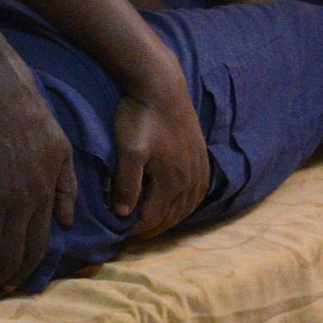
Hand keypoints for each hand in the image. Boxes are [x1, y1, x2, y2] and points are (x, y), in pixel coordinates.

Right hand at [0, 65, 77, 294]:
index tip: (12, 283)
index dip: (24, 270)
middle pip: (12, 254)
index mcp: (45, 195)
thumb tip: (67, 223)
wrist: (1, 94)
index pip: (37, 246)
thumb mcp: (64, 152)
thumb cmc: (34, 119)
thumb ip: (67, 189)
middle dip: (1, 278)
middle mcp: (23, 203)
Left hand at [110, 76, 211, 239]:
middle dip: (152, 229)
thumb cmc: (141, 117)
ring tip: (152, 223)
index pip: (153, 219)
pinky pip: (198, 192)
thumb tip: (123, 213)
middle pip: (171, 217)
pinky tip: (176, 203)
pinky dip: (186, 204)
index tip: (120, 235)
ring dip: (169, 219)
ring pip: (186, 207)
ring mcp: (199, 168)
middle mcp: (191, 179)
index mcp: (173, 181)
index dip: (135, 231)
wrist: (162, 87)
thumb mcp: (128, 151)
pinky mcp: (202, 156)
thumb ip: (127, 184)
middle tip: (133, 235)